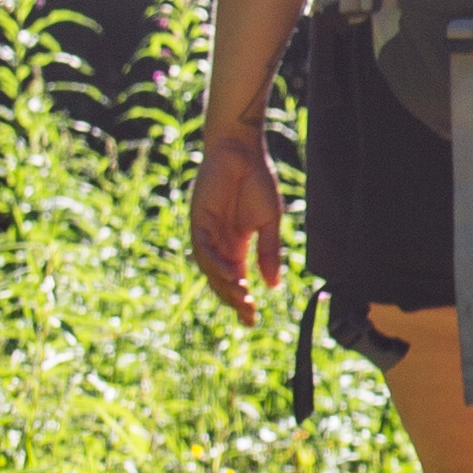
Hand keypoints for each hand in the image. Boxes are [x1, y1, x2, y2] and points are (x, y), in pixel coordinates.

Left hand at [188, 132, 283, 314]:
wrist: (242, 152)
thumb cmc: (256, 182)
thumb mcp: (269, 223)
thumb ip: (269, 253)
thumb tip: (273, 285)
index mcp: (235, 246)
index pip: (236, 280)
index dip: (242, 301)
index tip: (252, 320)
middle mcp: (218, 243)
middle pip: (221, 280)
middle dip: (233, 299)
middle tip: (248, 314)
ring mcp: (207, 233)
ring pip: (210, 269)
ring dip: (225, 285)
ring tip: (242, 296)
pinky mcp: (198, 220)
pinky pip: (204, 248)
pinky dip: (216, 264)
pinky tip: (233, 273)